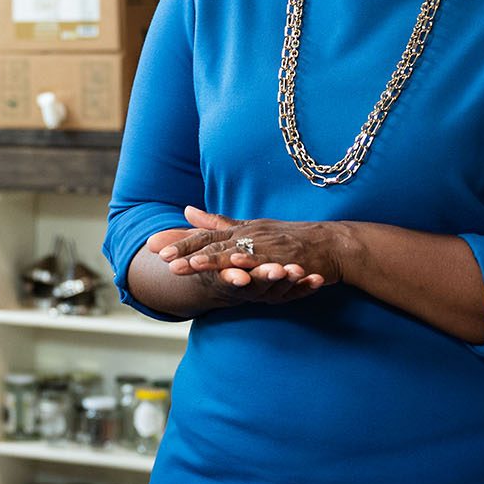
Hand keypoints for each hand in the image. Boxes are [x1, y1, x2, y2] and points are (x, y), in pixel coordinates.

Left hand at [158, 206, 348, 294]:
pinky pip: (265, 264)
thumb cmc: (290, 237)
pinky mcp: (286, 259)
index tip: (153, 246)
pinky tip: (236, 272)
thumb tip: (186, 211)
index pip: (204, 235)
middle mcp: (250, 235)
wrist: (331, 243)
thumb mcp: (251, 228)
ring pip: (235, 254)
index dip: (178, 240)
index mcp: (240, 229)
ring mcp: (267, 247)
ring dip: (211, 260)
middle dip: (187, 251)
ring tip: (189, 266)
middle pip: (213, 243)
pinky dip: (250, 267)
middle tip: (162, 259)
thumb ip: (219, 222)